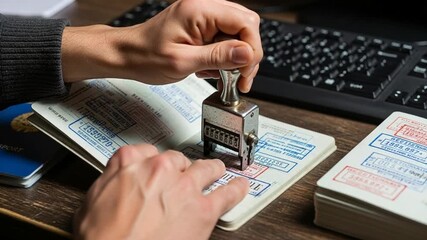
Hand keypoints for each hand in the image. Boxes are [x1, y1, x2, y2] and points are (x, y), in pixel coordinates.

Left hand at [61, 0, 262, 92]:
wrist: (126, 55)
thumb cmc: (144, 56)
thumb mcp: (182, 62)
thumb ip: (218, 57)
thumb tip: (247, 54)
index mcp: (200, 10)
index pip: (245, 23)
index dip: (251, 49)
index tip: (245, 72)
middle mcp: (204, 7)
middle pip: (246, 25)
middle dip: (247, 54)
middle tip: (240, 77)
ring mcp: (203, 16)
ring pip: (238, 33)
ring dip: (236, 58)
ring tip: (223, 76)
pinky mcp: (201, 27)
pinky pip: (225, 38)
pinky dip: (225, 57)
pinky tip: (213, 69)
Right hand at [73, 144, 248, 239]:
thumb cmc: (103, 237)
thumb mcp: (92, 200)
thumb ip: (111, 179)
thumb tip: (118, 177)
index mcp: (131, 163)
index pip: (147, 151)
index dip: (154, 162)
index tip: (157, 167)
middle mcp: (160, 169)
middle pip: (178, 159)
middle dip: (181, 168)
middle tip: (183, 177)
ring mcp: (184, 187)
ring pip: (205, 168)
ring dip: (211, 170)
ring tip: (217, 171)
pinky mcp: (203, 209)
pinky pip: (226, 193)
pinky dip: (235, 189)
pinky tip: (239, 187)